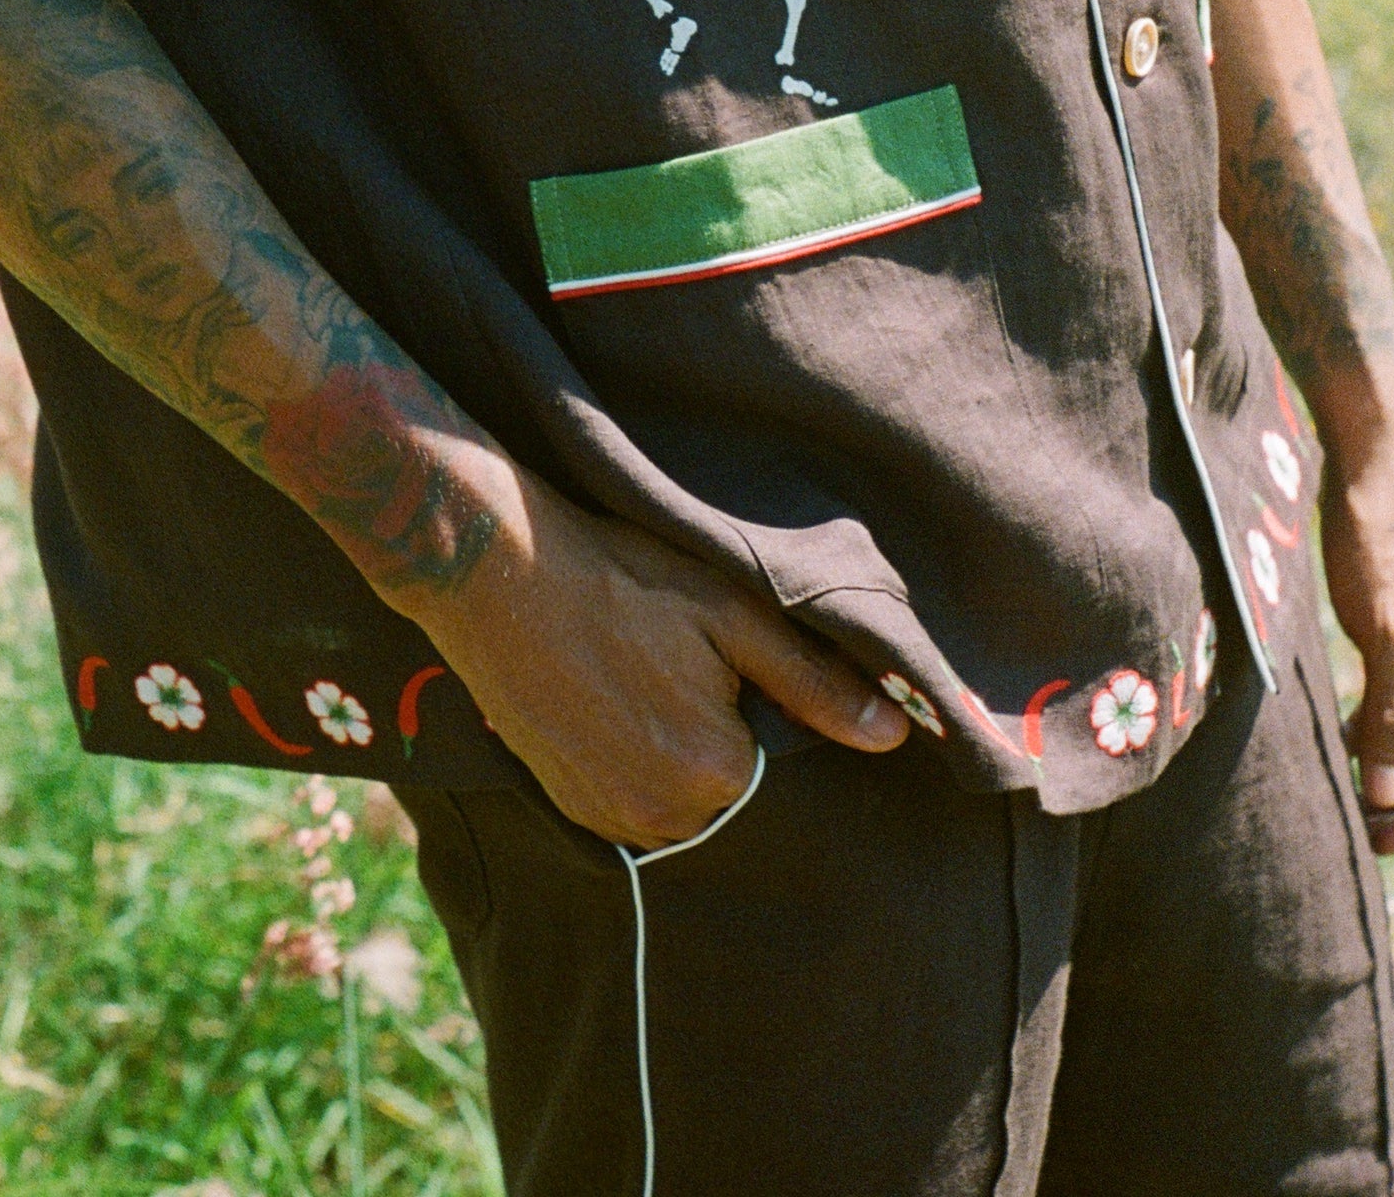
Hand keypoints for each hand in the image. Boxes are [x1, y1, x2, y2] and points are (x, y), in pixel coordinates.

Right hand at [402, 475, 906, 848]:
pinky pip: (631, 804)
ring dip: (676, 755)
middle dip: (723, 737)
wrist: (499, 573)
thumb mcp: (732, 612)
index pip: (780, 762)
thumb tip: (894, 736)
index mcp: (714, 772)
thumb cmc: (623, 579)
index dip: (761, 707)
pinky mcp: (567, 809)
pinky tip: (611, 700)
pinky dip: (633, 763)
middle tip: (678, 662)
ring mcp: (606, 820)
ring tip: (641, 677)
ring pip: (681, 801)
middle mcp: (661, 818)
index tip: (725, 663)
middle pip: (730, 788)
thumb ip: (816, 682)